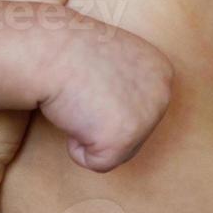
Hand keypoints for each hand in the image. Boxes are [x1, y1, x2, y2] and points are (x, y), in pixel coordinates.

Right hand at [37, 17, 172, 171]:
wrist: (48, 49)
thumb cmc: (69, 49)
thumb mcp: (115, 58)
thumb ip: (128, 82)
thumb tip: (120, 106)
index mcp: (161, 72)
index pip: (138, 110)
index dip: (106, 101)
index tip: (91, 81)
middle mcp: (163, 94)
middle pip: (133, 135)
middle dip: (101, 121)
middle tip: (83, 93)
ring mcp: (147, 118)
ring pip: (118, 151)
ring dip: (91, 133)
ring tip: (79, 101)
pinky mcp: (123, 140)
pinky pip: (97, 163)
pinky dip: (77, 147)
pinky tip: (73, 115)